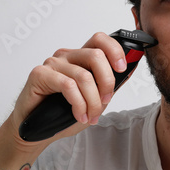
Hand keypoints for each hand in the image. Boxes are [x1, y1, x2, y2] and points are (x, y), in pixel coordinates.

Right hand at [9, 32, 127, 144]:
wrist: (38, 130)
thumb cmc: (64, 112)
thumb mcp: (95, 98)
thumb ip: (110, 83)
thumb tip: (131, 67)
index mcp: (81, 57)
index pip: (100, 40)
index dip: (115, 50)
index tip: (122, 68)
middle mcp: (67, 56)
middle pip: (96, 56)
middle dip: (107, 82)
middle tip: (105, 100)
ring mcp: (53, 63)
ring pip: (84, 76)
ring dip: (92, 100)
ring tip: (91, 115)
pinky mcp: (40, 74)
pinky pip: (68, 85)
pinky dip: (78, 103)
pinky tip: (79, 114)